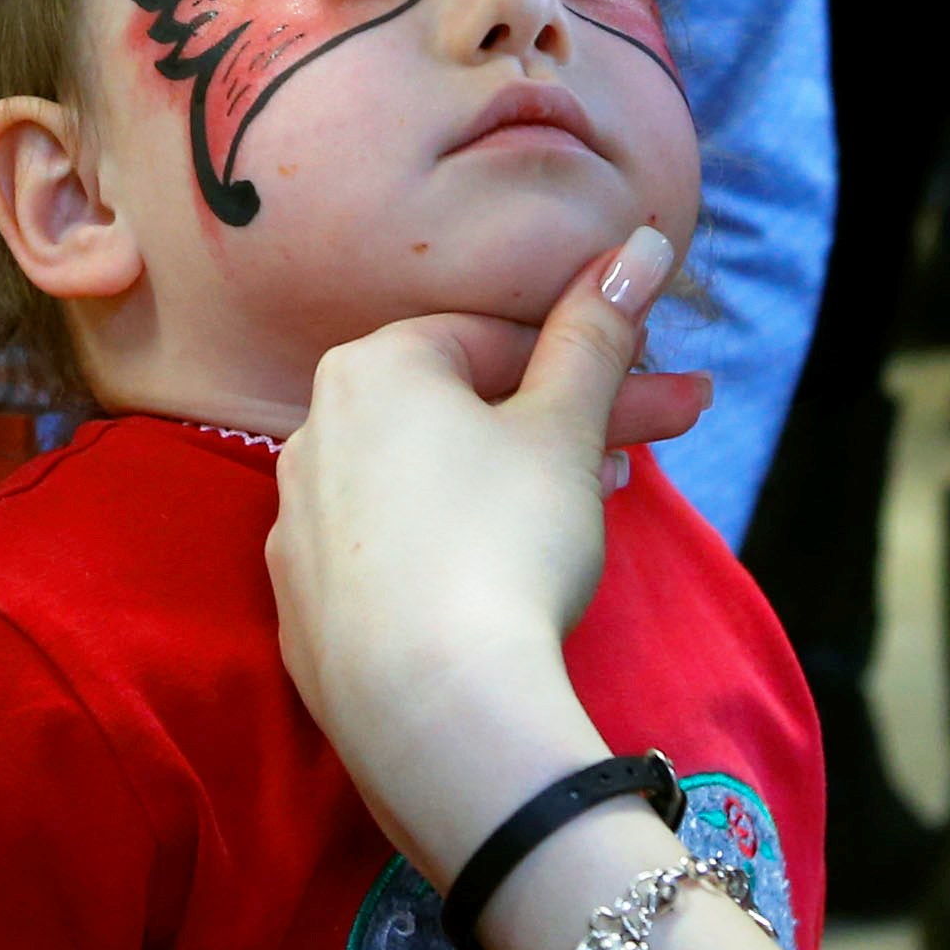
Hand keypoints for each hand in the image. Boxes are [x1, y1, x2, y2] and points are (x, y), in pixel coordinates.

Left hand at [270, 228, 705, 881]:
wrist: (435, 709)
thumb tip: (640, 240)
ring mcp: (298, 528)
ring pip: (425, 485)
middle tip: (644, 459)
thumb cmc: (505, 541)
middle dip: (562, 429)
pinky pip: (388, 556)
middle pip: (460, 412)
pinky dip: (447, 556)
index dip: (584, 365)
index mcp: (370, 369)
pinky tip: (500, 591)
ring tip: (581, 531)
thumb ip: (598, 331)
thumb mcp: (565, 427)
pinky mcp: (302, 610)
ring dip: (509, 490)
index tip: (651, 399)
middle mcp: (313, 433)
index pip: (491, 339)